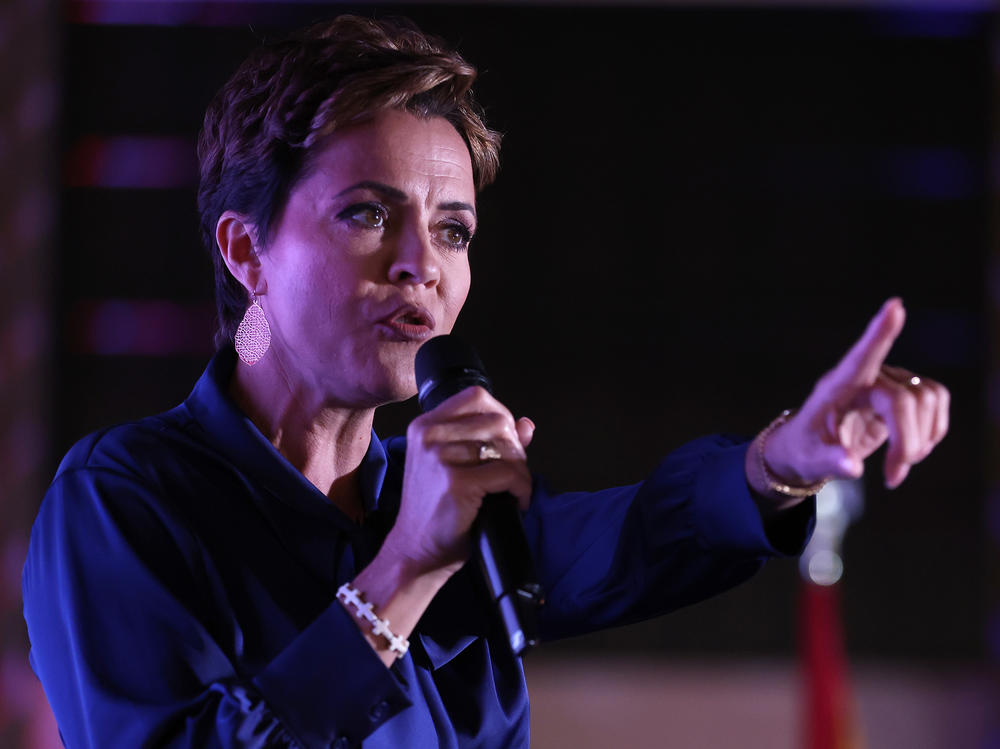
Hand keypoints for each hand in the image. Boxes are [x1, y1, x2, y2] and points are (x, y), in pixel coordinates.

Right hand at [381, 386, 534, 577]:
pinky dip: (521, 488)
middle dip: (516, 449)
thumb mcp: (455, 467)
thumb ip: (489, 440)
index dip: (502, 416)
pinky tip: (517, 501)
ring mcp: (440, 457)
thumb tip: (526, 424)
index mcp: (425, 426)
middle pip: (497, 420)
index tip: (507, 443)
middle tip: (513, 474)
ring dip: (521, 471)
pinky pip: (508, 473)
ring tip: (515, 489)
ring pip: (506, 446)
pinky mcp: (456, 481)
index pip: (477, 396)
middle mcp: (428, 435)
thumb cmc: (435, 512)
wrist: (415, 551)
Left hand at [761, 298, 948, 497]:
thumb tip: (852, 466)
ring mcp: (887, 382)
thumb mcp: (810, 460)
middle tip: (893, 476)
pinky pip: (936, 401)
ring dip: (922, 439)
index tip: (894, 306)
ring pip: (927, 399)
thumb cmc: (804, 450)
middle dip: (906, 443)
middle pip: (904, 400)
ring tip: (900, 465)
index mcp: (835, 387)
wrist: (812, 450)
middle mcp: (864, 378)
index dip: (879, 334)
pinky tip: (913, 451)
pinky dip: (933, 431)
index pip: (860, 357)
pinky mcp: (903, 393)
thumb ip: (830, 462)